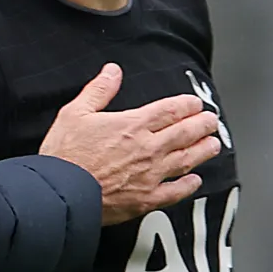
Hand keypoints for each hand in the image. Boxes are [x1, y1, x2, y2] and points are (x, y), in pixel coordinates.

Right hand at [38, 64, 223, 224]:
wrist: (59, 194)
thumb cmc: (64, 155)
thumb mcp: (75, 114)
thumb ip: (98, 91)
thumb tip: (113, 71)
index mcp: (132, 125)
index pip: (171, 110)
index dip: (188, 104)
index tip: (195, 103)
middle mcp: (148, 149)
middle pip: (186, 133)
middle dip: (203, 124)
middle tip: (212, 121)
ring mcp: (150, 176)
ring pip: (187, 160)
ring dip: (204, 151)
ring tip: (213, 144)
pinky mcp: (146, 200)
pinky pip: (175, 192)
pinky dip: (189, 186)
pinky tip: (195, 181)